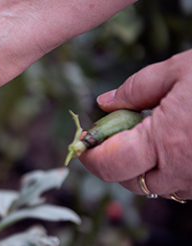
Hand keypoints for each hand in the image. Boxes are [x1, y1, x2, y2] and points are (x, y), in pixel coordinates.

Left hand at [79, 49, 191, 200]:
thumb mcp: (177, 71)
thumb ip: (135, 89)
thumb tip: (104, 103)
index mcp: (164, 142)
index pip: (109, 165)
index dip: (90, 156)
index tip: (83, 143)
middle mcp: (182, 169)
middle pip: (129, 182)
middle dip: (115, 162)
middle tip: (114, 136)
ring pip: (157, 186)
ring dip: (142, 167)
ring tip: (147, 136)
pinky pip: (182, 184)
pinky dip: (168, 169)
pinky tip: (175, 143)